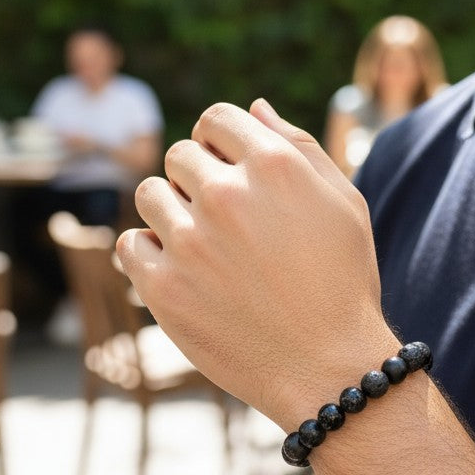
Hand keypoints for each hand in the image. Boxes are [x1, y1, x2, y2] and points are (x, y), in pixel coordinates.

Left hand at [116, 99, 393, 426]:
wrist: (329, 367)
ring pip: (149, 193)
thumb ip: (300, 146)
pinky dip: (148, 253)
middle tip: (223, 217)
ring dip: (170, 210)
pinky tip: (182, 269)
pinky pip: (130, 244)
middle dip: (198, 176)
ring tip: (202, 243)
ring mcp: (191, 241)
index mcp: (275, 165)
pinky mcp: (164, 287)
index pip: (217, 118)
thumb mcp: (344, 203)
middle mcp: (228, 194)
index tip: (226, 166)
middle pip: (180, 154)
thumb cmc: (344, 281)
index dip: (220, 139)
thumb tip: (255, 107)